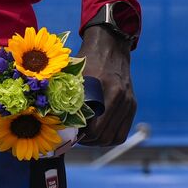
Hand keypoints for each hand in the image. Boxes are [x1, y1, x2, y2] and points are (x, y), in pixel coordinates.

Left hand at [78, 26, 135, 145]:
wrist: (110, 45)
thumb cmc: (88, 59)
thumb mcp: (76, 75)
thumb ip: (67, 96)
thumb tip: (55, 121)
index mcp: (109, 91)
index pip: (95, 129)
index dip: (80, 136)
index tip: (68, 133)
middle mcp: (122, 99)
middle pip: (103, 137)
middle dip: (87, 141)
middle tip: (75, 136)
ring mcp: (129, 103)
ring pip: (113, 138)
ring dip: (98, 141)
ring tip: (86, 136)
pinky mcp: (132, 105)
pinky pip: (122, 133)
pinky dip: (110, 137)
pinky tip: (99, 133)